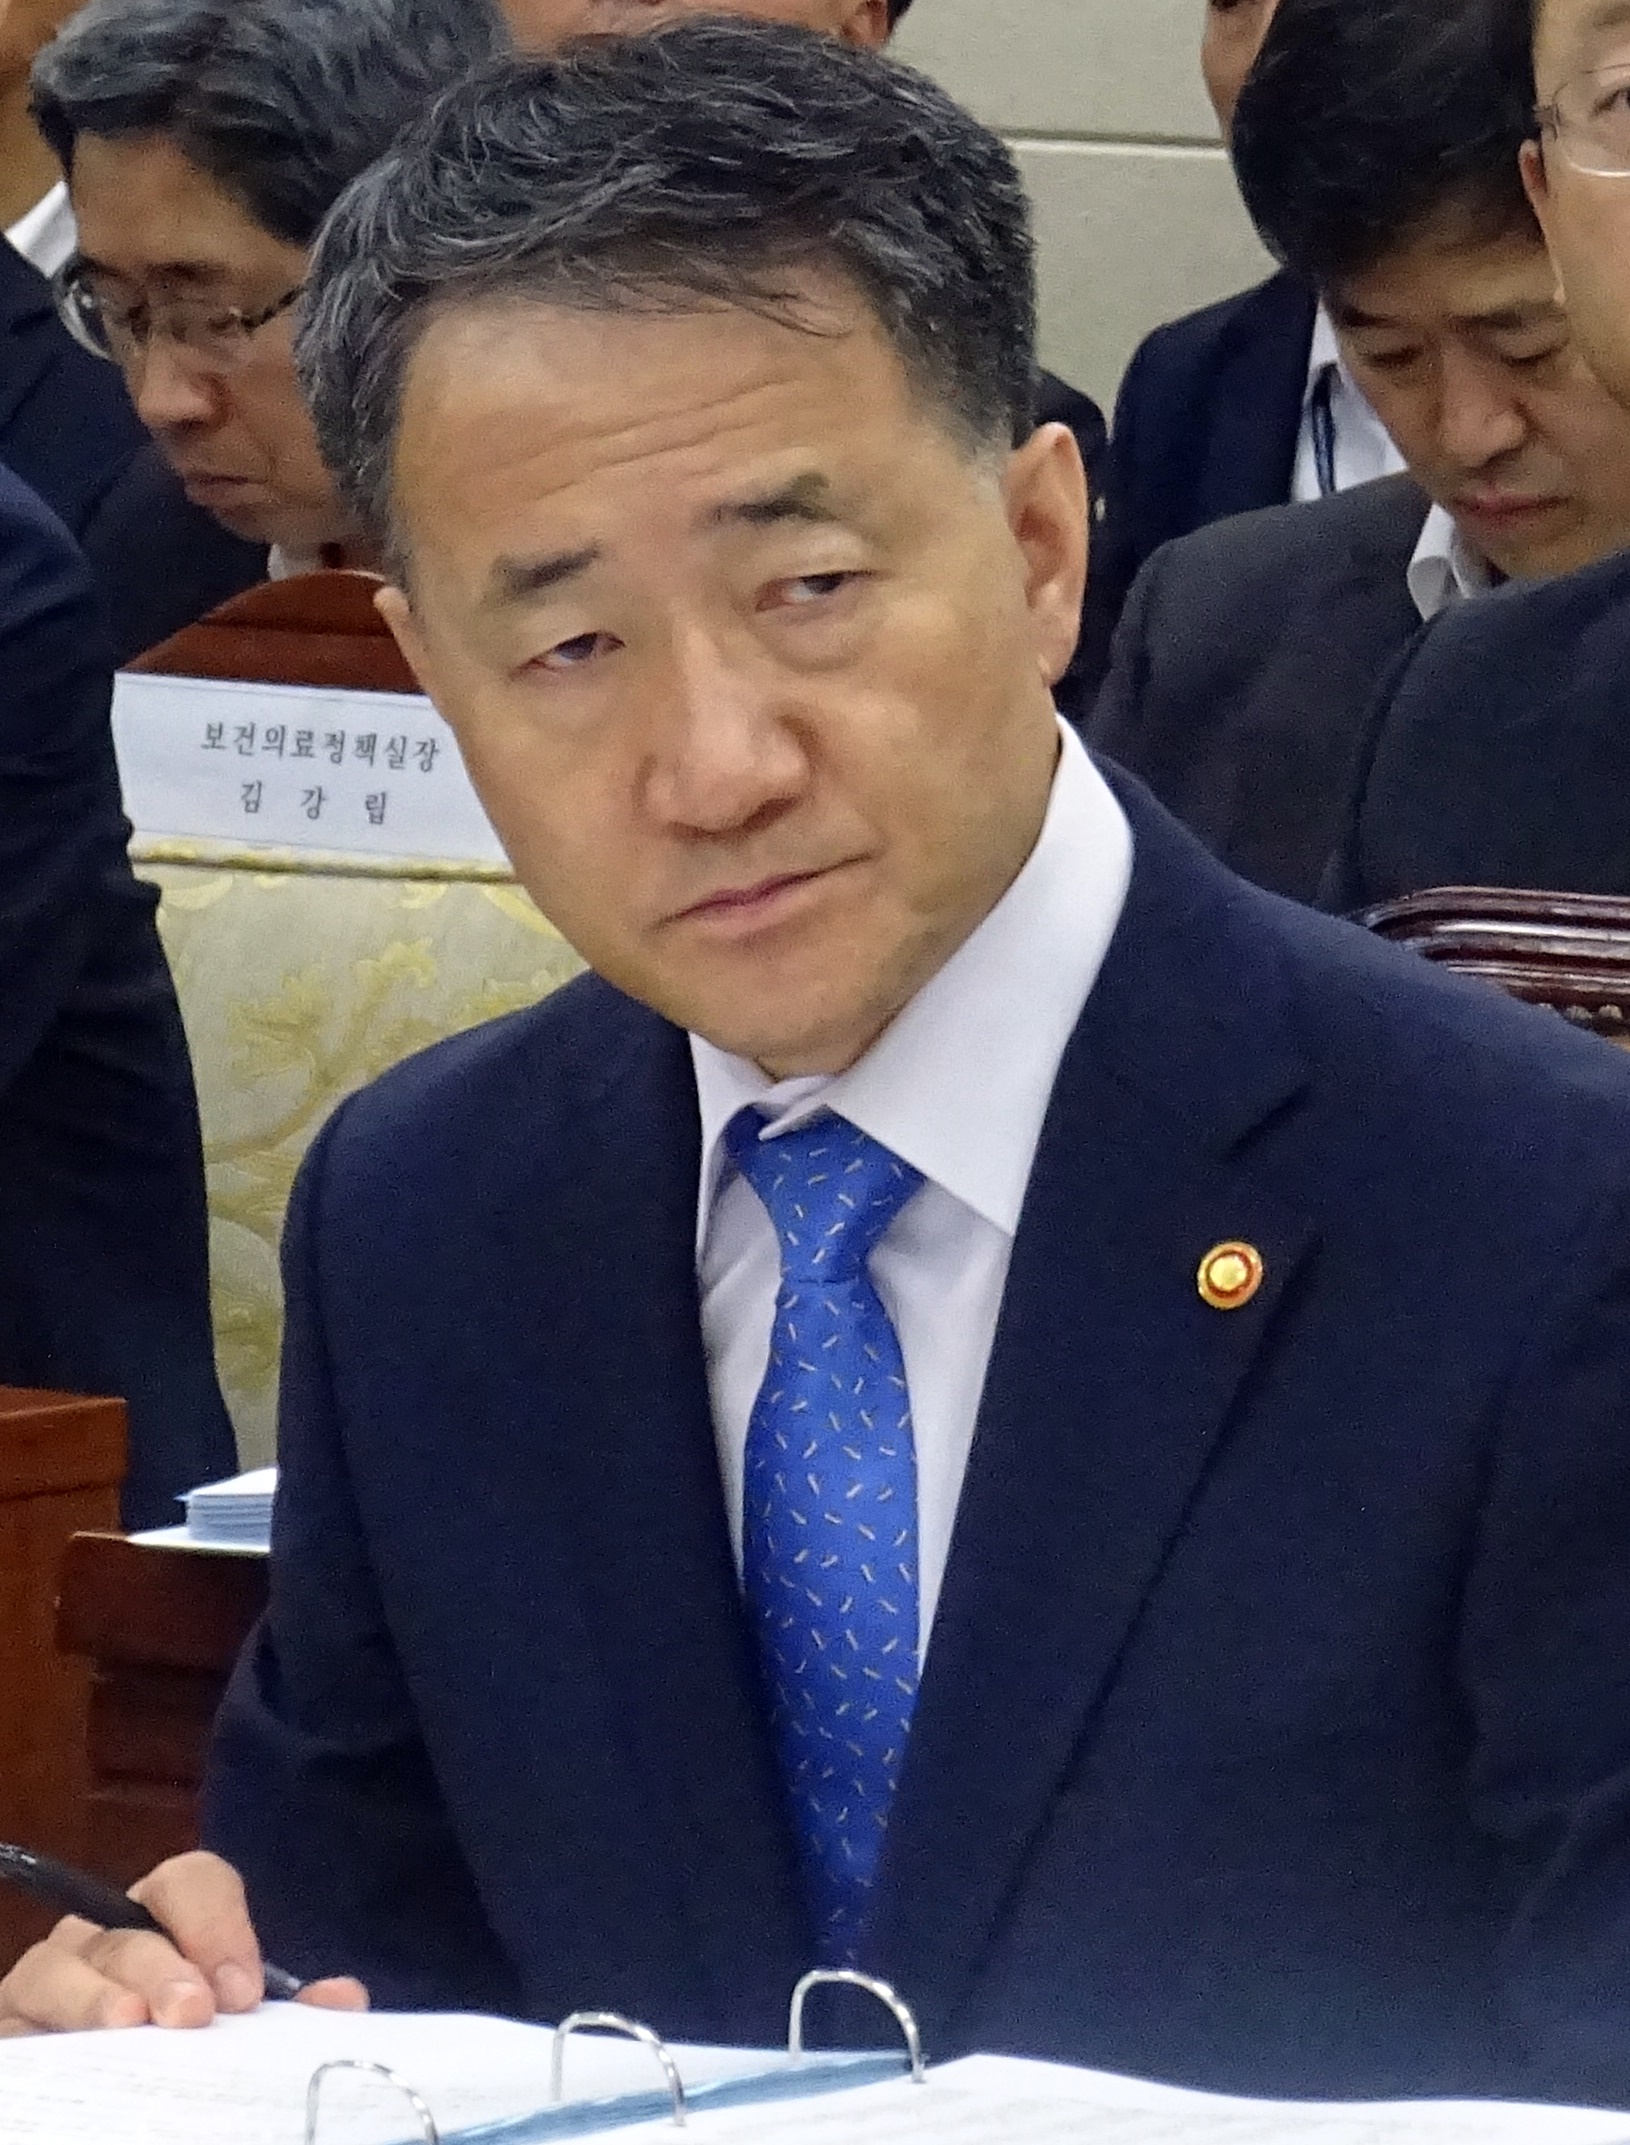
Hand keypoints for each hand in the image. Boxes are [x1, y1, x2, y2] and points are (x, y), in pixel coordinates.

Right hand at [0, 1851, 368, 2034]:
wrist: (111, 2102)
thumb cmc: (180, 2049)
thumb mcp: (235, 2027)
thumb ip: (288, 2012)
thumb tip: (344, 2001)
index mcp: (166, 1921)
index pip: (191, 1880)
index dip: (219, 1923)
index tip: (245, 1991)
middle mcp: (102, 1938)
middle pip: (128, 1928)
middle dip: (163, 1965)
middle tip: (194, 2014)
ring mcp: (48, 1982)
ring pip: (56, 1964)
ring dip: (92, 1994)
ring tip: (125, 2025)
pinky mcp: (11, 2030)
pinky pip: (12, 2020)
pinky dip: (38, 2035)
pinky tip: (68, 2060)